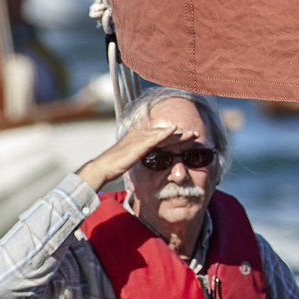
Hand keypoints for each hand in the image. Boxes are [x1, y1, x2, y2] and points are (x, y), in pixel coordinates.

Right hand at [75, 121, 202, 189]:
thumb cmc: (113, 165)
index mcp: (138, 138)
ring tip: (192, 133)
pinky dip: (165, 133)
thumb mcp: (129, 157)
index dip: (174, 136)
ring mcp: (138, 138)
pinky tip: (175, 130)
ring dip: (178, 133)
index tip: (187, 137)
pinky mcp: (138, 145)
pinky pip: (154, 138)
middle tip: (196, 134)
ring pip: (163, 134)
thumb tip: (142, 153)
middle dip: (180, 134)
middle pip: (164, 133)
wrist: (102, 168)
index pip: (159, 135)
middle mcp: (139, 135)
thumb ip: (138, 153)